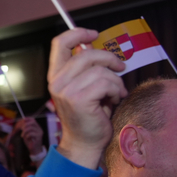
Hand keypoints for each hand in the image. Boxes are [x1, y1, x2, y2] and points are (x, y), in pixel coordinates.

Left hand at [16, 117, 43, 155]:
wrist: (34, 150)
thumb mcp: (26, 134)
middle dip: (25, 124)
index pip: (33, 120)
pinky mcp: (39, 137)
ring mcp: (40, 133)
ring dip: (24, 131)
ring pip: (31, 128)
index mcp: (37, 127)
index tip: (22, 120)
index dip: (27, 119)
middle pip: (32, 122)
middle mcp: (39, 129)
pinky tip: (26, 139)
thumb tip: (21, 122)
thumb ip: (25, 128)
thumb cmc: (30, 142)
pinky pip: (31, 133)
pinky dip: (27, 135)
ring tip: (22, 136)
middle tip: (21, 129)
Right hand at [47, 28, 127, 168]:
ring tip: (116, 93)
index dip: (77, 33)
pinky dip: (116, 90)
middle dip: (109, 59)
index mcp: (55, 76)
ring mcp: (66, 91)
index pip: (59, 43)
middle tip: (120, 67)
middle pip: (86, 54)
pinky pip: (106, 83)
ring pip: (100, 70)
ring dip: (115, 81)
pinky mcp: (79, 99)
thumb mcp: (82, 87)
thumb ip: (85, 68)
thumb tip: (96, 49)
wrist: (84, 143)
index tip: (93, 34)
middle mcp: (57, 82)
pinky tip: (114, 100)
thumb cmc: (88, 115)